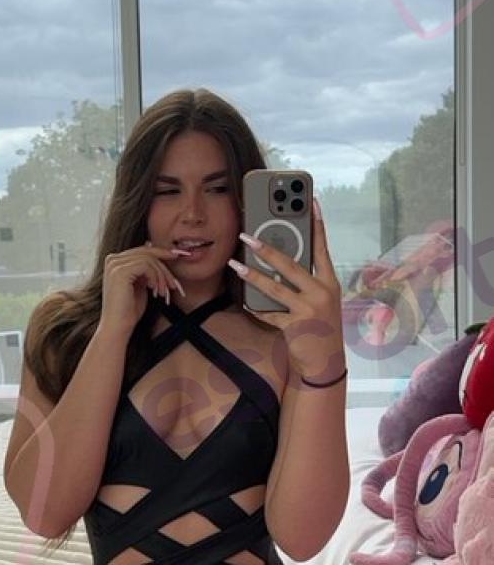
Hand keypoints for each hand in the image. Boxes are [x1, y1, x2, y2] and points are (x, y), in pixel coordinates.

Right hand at [101, 242, 186, 334]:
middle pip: (147, 252)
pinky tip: (155, 290)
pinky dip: (155, 277)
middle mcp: (113, 260)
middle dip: (164, 267)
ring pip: (149, 259)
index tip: (177, 258)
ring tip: (164, 291)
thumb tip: (160, 259)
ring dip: (161, 275)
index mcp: (116, 261)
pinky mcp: (120, 271)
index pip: (143, 250)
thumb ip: (146, 271)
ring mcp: (115, 264)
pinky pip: (146, 265)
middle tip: (173, 283)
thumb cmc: (129, 311)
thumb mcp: (140, 285)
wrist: (118, 327)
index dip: (161, 254)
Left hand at [232, 198, 344, 379]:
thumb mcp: (322, 302)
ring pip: (275, 287)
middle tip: (248, 237)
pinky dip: (256, 307)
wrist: (326, 362)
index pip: (323, 248)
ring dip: (252, 275)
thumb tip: (281, 263)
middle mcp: (321, 292)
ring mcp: (309, 309)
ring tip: (236, 265)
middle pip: (291, 265)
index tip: (311, 202)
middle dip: (267, 249)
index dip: (317, 225)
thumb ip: (307, 283)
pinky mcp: (296, 325)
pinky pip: (269, 313)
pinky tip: (244, 300)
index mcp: (330, 283)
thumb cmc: (321, 328)